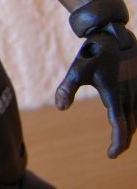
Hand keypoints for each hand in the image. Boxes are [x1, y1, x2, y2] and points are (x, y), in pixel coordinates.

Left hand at [55, 30, 136, 157]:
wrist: (113, 33)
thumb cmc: (94, 52)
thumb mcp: (77, 70)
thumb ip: (67, 89)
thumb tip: (59, 108)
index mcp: (115, 95)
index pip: (120, 127)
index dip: (118, 144)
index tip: (111, 154)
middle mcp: (129, 95)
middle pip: (131, 126)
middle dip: (124, 140)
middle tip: (114, 150)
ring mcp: (136, 89)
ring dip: (130, 129)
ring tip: (120, 136)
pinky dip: (135, 117)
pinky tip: (127, 117)